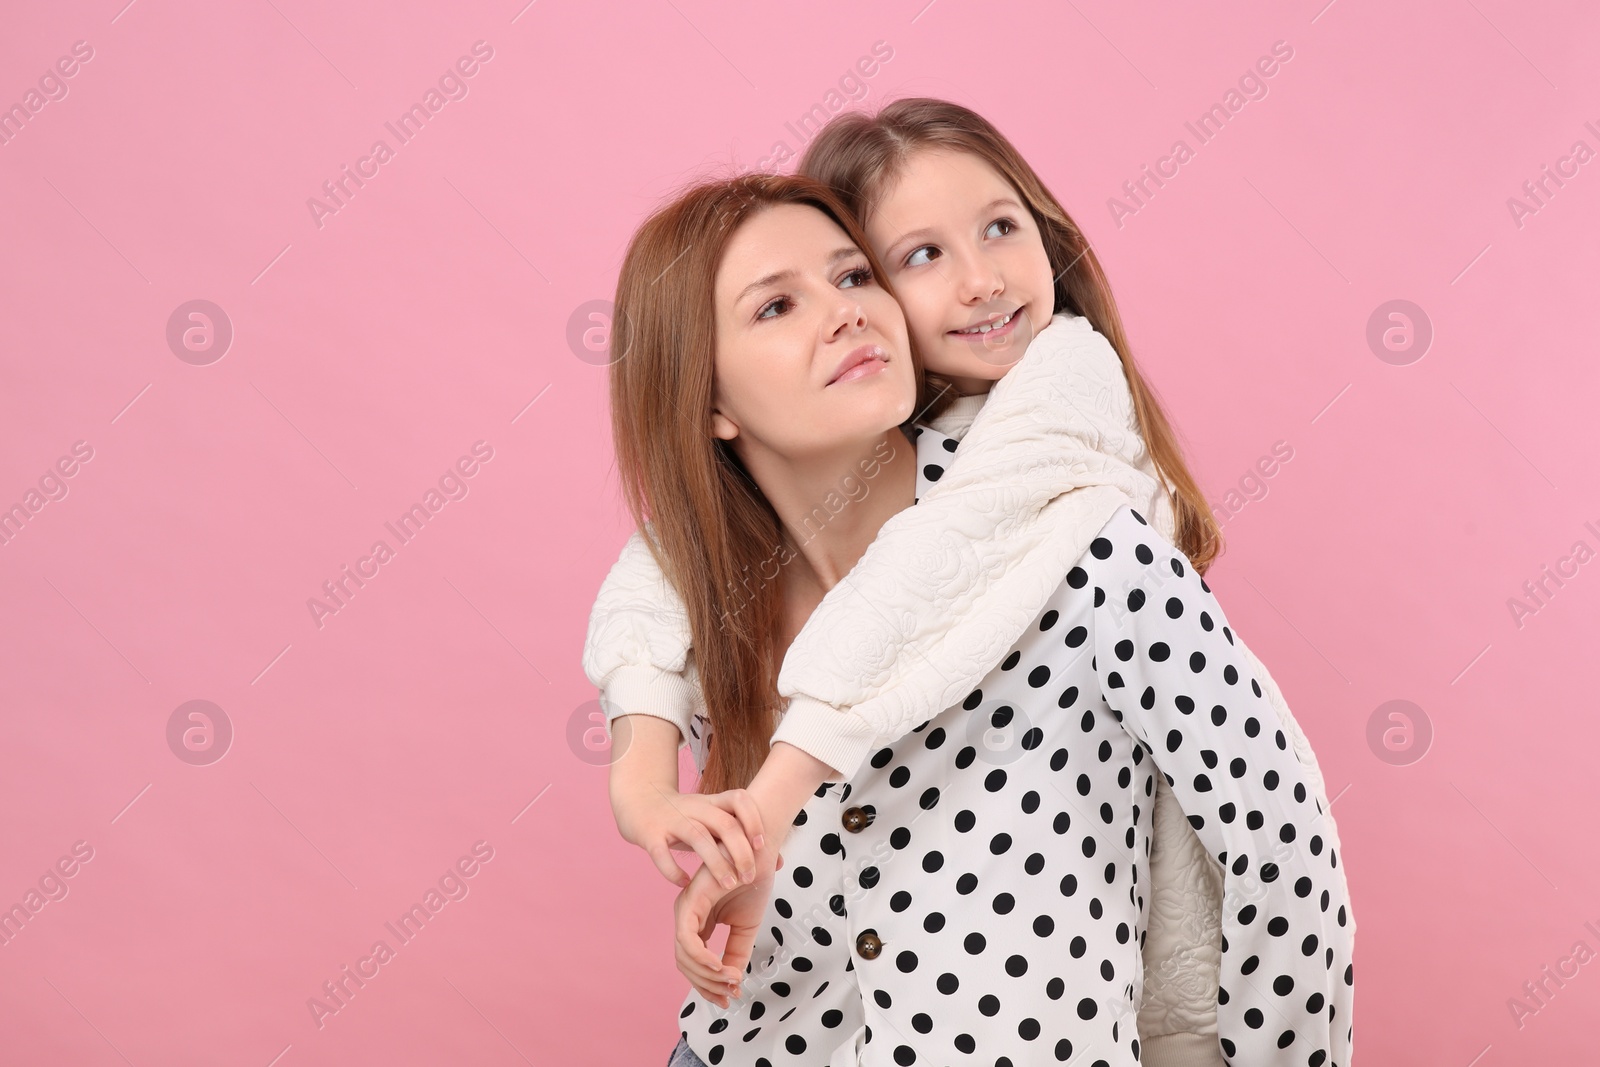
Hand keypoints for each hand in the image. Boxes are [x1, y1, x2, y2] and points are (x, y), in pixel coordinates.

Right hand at [612, 782, 765, 890]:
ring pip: (698, 837)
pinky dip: (673, 870)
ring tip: (729, 885)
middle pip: (724, 824)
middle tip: (750, 876)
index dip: (753, 819)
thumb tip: (777, 861)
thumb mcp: (712, 820)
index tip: (761, 844)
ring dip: (717, 863)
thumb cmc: (682, 816)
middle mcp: (693, 808)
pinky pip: (662, 853)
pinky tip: (684, 883)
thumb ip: (742, 838)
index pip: (739, 799)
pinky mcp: (650, 835)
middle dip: (741, 852)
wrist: (638, 800)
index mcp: (710, 802)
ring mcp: (671, 820)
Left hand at [673, 846, 782, 1007]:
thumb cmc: (753, 880)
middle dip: (708, 986)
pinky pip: (688, 940)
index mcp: (697, 921)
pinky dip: (703, 959)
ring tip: (733, 979)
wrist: (759, 848)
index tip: (732, 997)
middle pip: (686, 965)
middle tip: (732, 994)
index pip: (693, 963)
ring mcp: (685, 909)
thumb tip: (733, 982)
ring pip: (685, 957)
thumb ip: (737, 952)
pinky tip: (722, 967)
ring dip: (708, 976)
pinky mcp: (690, 901)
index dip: (710, 985)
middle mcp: (687, 916)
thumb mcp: (747, 926)